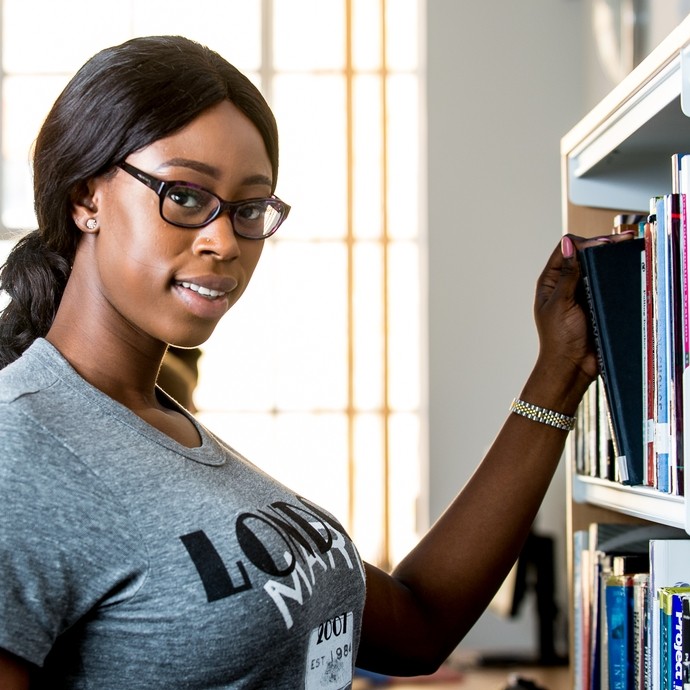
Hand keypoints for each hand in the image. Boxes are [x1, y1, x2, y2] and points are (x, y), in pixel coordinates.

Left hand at [533, 232, 634, 390]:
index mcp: (550, 281)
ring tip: (628, 247)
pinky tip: (627, 266)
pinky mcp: (596, 302)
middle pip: (583, 255)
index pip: (566, 249)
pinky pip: (607, 283)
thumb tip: (569, 245)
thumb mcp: (562, 303)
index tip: (604, 244)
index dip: (584, 243)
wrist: (572, 365)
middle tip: (623, 240)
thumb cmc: (560, 338)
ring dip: (610, 258)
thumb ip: (567, 275)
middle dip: (602, 245)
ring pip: (597, 267)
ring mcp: (582, 293)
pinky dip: (616, 274)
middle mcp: (565, 283)